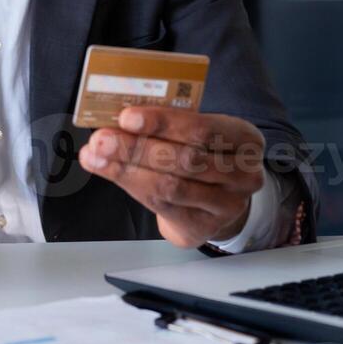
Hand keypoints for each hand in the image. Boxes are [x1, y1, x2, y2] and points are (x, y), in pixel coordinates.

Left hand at [78, 107, 265, 248]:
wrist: (217, 202)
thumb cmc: (204, 156)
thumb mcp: (198, 133)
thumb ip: (170, 125)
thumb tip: (120, 117)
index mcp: (245, 139)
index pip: (203, 129)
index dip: (163, 123)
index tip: (127, 116)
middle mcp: (243, 174)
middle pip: (186, 159)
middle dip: (137, 148)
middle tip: (102, 139)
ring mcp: (227, 205)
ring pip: (171, 186)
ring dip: (127, 169)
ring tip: (96, 155)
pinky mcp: (204, 227)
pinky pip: (162, 206)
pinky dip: (131, 185)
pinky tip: (109, 172)